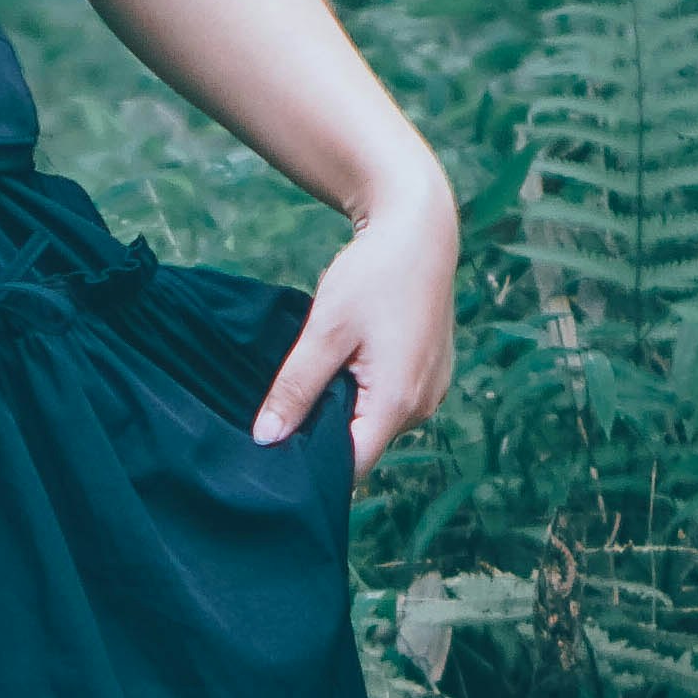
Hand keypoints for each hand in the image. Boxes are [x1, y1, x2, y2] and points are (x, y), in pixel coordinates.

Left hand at [254, 174, 456, 476]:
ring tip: (305, 384)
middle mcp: (423, 406)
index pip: (350, 465)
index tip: (271, 456)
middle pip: (362, 444)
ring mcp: (431, 391)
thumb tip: (266, 439)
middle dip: (320, 436)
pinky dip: (361, 392)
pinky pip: (388, 400)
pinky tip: (336, 367)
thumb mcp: (325, 330)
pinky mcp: (430, 374)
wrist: (419, 230)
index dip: (310, 467)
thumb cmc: (373, 275)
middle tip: (276, 416)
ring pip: (373, 421)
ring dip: (340, 410)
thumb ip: (296, 388)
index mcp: (398, 402)